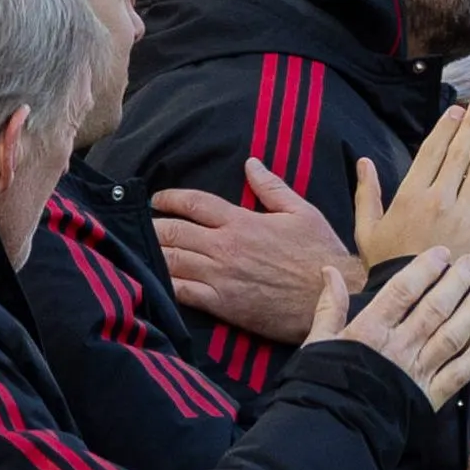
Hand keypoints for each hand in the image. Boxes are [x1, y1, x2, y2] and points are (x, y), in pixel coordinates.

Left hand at [154, 159, 362, 342]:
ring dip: (150, 253)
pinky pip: (180, 292)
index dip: (170, 198)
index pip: (194, 203)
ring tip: (137, 249)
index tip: (157, 199)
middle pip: (173, 231)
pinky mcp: (221, 305)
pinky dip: (162, 284)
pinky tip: (150, 280)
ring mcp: (220, 277)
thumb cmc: (320, 255)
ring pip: (170, 260)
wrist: (331, 299)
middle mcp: (225, 247)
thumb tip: (250, 164)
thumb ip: (272, 187)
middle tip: (138, 224)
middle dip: (150, 226)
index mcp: (242, 221)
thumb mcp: (302, 212)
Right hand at [304, 248, 469, 409]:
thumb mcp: (319, 342)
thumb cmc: (323, 383)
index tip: (443, 253)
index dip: (424, 269)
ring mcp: (417, 372)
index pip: (403, 292)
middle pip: (434, 309)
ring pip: (451, 337)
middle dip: (456, 283)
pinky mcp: (428, 398)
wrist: (333, 431)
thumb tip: (329, 271)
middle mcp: (399, 347)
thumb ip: (329, 306)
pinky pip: (457, 375)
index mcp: (371, 331)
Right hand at [355, 99, 469, 270]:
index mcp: (410, 196)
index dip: (446, 128)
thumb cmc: (388, 265)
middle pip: (460, 155)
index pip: (431, 152)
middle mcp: (439, 201)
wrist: (416, 302)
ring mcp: (464, 217)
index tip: (457, 111)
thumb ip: (366, 194)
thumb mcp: (366, 230)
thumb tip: (364, 161)